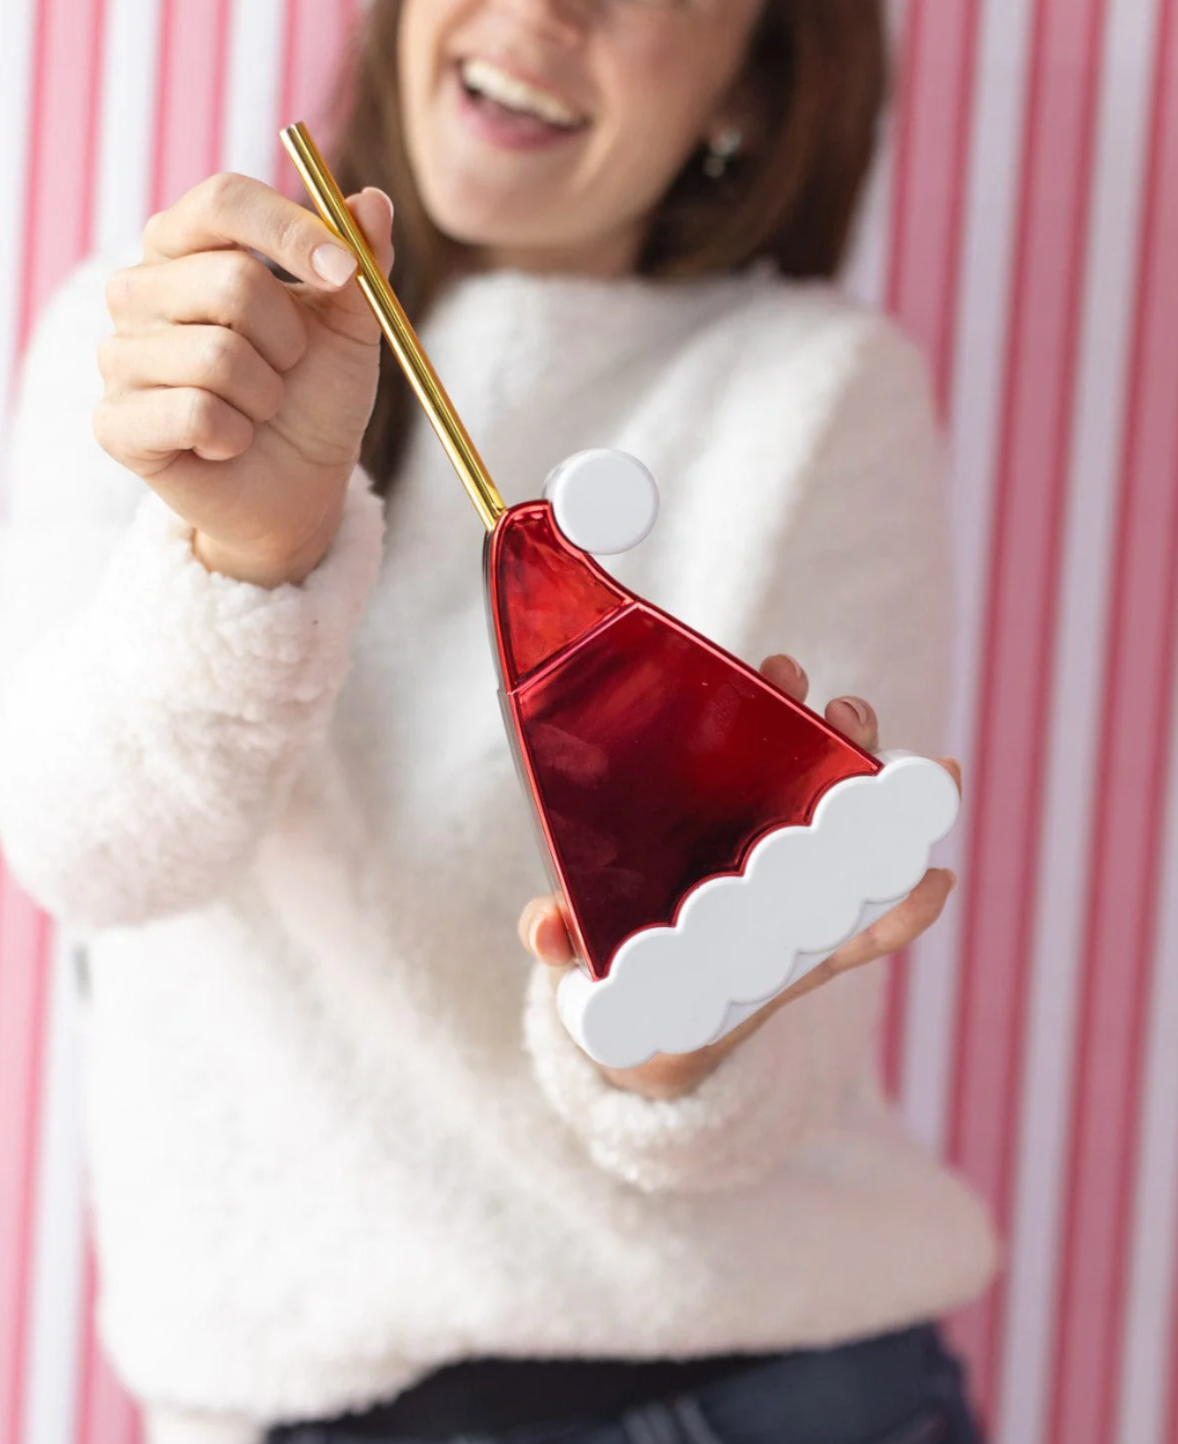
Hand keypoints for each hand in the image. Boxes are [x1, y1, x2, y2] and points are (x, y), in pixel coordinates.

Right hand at [93, 172, 394, 587]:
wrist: (299, 487)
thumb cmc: (314, 396)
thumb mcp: (351, 329)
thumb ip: (361, 266)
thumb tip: (372, 201)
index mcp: (188, 245)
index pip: (223, 200)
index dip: (289, 230)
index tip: (346, 272)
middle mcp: (139, 290)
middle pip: (229, 280)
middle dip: (288, 339)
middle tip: (288, 369)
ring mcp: (119, 356)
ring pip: (216, 356)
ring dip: (265, 395)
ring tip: (259, 410)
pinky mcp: (115, 422)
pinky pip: (193, 414)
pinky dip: (234, 437)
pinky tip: (231, 445)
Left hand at [518, 654, 960, 1099]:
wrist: (659, 1034)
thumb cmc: (623, 958)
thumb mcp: (586, 941)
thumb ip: (561, 933)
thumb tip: (545, 927)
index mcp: (711, 811)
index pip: (750, 738)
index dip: (771, 696)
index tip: (778, 670)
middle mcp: (769, 832)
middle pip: (817, 763)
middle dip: (840, 724)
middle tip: (842, 712)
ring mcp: (807, 887)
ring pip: (861, 826)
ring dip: (893, 791)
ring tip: (923, 771)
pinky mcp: (828, 948)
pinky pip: (879, 924)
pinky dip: (912, 907)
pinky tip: (936, 884)